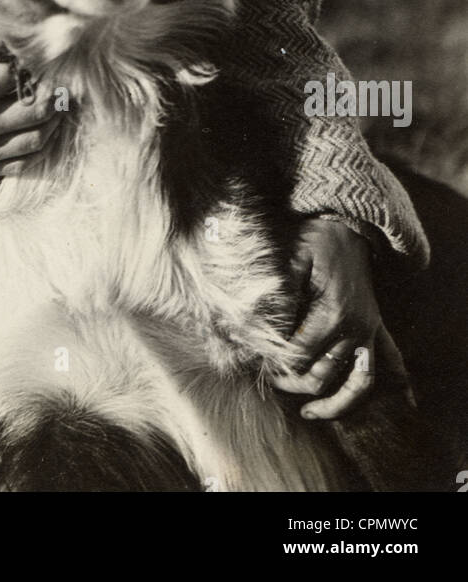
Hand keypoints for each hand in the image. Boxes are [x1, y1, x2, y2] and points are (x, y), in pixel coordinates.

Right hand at [0, 53, 60, 177]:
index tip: (36, 61)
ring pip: (33, 141)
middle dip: (52, 95)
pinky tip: (44, 132)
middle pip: (33, 110)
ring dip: (51, 123)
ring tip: (58, 108)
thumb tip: (18, 55)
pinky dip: (36, 148)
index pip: (16, 78)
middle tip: (61, 84)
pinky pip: (18, 165)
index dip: (28, 67)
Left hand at [271, 217, 396, 419]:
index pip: (298, 355)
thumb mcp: (293, 258)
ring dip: (330, 402)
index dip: (274, 363)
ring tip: (308, 412)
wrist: (350, 226)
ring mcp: (369, 332)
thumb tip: (257, 328)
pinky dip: (381, 388)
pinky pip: (384, 367)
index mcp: (332, 313)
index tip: (254, 361)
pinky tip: (378, 404)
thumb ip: (279, 295)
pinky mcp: (376, 329)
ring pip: (355, 384)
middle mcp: (356, 329)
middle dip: (292, 384)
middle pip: (321, 376)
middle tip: (269, 379)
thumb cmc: (317, 240)